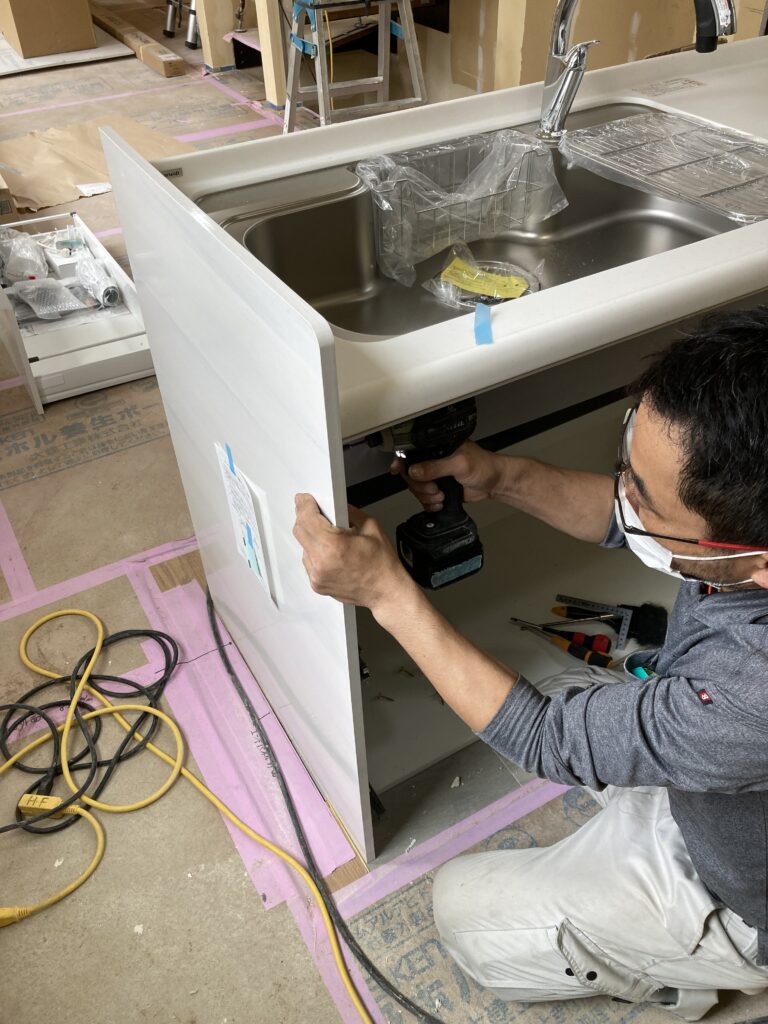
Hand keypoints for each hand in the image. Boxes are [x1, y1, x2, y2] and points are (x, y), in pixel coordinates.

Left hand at [293, 494, 412, 611]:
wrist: (386, 591)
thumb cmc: (382, 564)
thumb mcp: (370, 527)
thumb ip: (348, 512)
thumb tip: (335, 506)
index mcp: (334, 545)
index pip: (307, 518)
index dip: (304, 505)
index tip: (304, 499)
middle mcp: (321, 562)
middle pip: (300, 531)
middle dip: (305, 518)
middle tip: (316, 512)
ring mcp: (317, 575)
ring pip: (303, 546)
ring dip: (311, 537)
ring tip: (330, 538)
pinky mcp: (316, 584)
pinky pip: (308, 561)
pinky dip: (316, 553)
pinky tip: (331, 553)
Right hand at [390, 441, 501, 511]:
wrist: (495, 483)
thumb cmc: (484, 466)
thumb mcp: (459, 464)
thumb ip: (436, 467)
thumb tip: (415, 470)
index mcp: (437, 448)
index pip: (413, 453)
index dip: (402, 462)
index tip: (396, 470)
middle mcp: (434, 461)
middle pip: (411, 474)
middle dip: (420, 486)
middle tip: (434, 488)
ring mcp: (436, 476)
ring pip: (417, 488)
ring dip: (427, 496)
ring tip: (441, 496)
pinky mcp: (439, 489)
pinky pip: (425, 499)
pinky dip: (431, 504)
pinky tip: (440, 503)